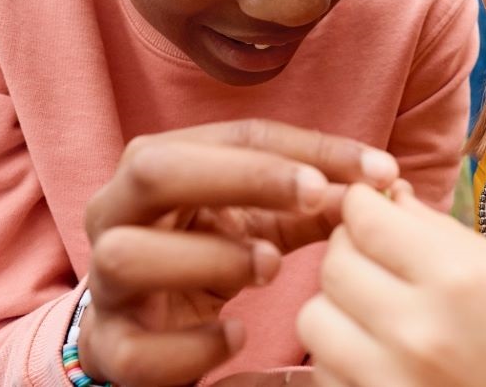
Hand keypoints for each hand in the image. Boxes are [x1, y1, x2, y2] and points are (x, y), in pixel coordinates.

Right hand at [76, 120, 402, 385]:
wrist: (143, 332)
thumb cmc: (205, 260)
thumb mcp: (258, 223)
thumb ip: (310, 205)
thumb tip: (380, 184)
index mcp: (152, 169)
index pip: (224, 136)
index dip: (302, 147)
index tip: (375, 169)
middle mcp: (115, 214)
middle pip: (153, 170)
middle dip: (241, 176)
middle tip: (315, 196)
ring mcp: (105, 283)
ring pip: (128, 255)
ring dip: (209, 258)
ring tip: (270, 268)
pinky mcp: (111, 348)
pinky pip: (138, 350)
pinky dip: (193, 345)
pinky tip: (235, 337)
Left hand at [297, 183, 485, 386]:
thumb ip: (437, 231)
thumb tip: (386, 198)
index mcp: (457, 280)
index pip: (365, 221)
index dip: (363, 206)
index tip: (370, 209)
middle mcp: (417, 331)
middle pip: (333, 267)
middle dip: (349, 252)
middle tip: (374, 257)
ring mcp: (393, 381)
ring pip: (315, 321)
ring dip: (338, 309)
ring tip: (373, 312)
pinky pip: (325, 373)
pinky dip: (341, 358)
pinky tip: (376, 353)